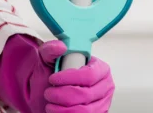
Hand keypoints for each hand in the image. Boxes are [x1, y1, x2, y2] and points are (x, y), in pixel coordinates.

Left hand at [0, 36, 114, 112]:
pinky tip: (57, 111)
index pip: (89, 74)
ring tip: (50, 104)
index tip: (53, 78)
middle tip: (48, 93)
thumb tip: (61, 46)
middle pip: (86, 94)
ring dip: (62, 108)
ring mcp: (102, 103)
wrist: (48, 94)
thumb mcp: (47, 59)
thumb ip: (50, 49)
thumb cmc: (52, 75)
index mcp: (99, 68)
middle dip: (62, 94)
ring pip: (85, 110)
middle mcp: (105, 86)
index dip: (69, 78)